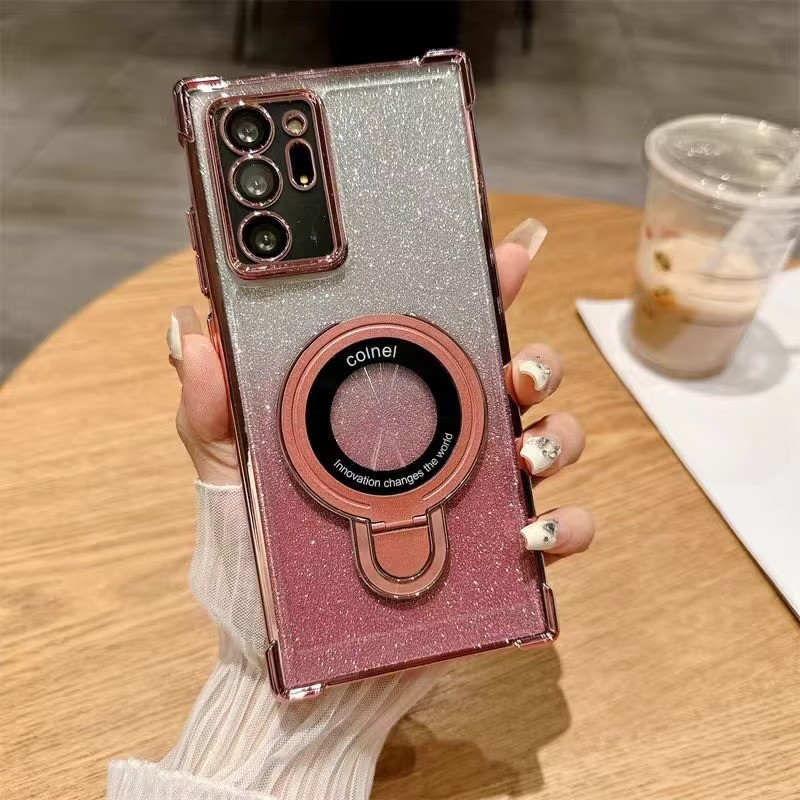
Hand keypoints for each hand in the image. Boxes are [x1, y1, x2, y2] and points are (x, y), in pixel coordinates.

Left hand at [168, 220, 594, 557]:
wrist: (280, 641)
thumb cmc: (262, 547)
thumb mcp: (231, 467)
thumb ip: (213, 406)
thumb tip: (190, 334)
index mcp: (400, 404)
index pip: (453, 333)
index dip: (488, 288)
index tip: (505, 257)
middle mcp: (451, 438)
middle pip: (521, 376)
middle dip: (536, 361)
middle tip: (516, 371)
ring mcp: (480, 493)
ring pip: (554, 441)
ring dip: (557, 436)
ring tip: (525, 452)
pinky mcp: (498, 553)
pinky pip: (559, 531)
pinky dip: (564, 524)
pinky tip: (531, 531)